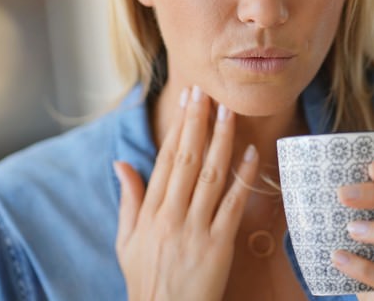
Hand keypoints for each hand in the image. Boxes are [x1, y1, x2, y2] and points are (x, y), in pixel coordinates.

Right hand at [114, 86, 259, 300]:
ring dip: (222, 141)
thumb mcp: (126, 240)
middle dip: (198, 123)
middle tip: (207, 92)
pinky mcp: (218, 246)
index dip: (178, 127)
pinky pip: (233, 206)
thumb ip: (128, 199)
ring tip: (229, 112)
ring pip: (211, 176)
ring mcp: (196, 229)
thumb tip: (120, 163)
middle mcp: (172, 215)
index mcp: (150, 211)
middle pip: (188, 160)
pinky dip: (243, 179)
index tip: (187, 100)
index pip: (166, 159)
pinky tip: (252, 154)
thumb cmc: (145, 280)